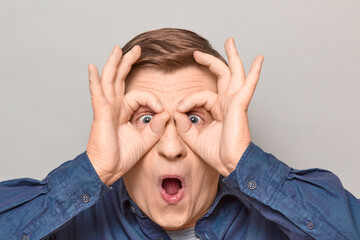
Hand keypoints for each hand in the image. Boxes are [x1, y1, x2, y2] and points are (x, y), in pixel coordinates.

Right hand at [86, 46, 168, 185]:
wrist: (108, 169)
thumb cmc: (123, 156)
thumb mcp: (146, 140)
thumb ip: (157, 127)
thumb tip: (166, 113)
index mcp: (124, 112)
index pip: (140, 95)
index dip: (153, 100)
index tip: (161, 111)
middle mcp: (114, 107)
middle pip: (120, 79)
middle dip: (128, 63)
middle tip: (136, 49)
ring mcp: (106, 108)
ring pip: (110, 80)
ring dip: (114, 64)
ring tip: (118, 49)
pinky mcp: (101, 114)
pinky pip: (97, 94)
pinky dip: (94, 81)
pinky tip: (92, 68)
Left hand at [174, 38, 263, 176]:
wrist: (231, 164)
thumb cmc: (216, 153)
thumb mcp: (192, 136)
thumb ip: (182, 123)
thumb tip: (175, 110)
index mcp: (218, 109)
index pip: (201, 95)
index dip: (187, 100)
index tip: (178, 110)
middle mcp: (227, 102)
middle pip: (221, 75)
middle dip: (210, 61)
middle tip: (197, 53)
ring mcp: (235, 102)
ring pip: (234, 74)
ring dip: (232, 57)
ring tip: (230, 41)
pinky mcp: (240, 105)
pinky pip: (247, 86)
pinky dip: (253, 73)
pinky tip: (259, 60)